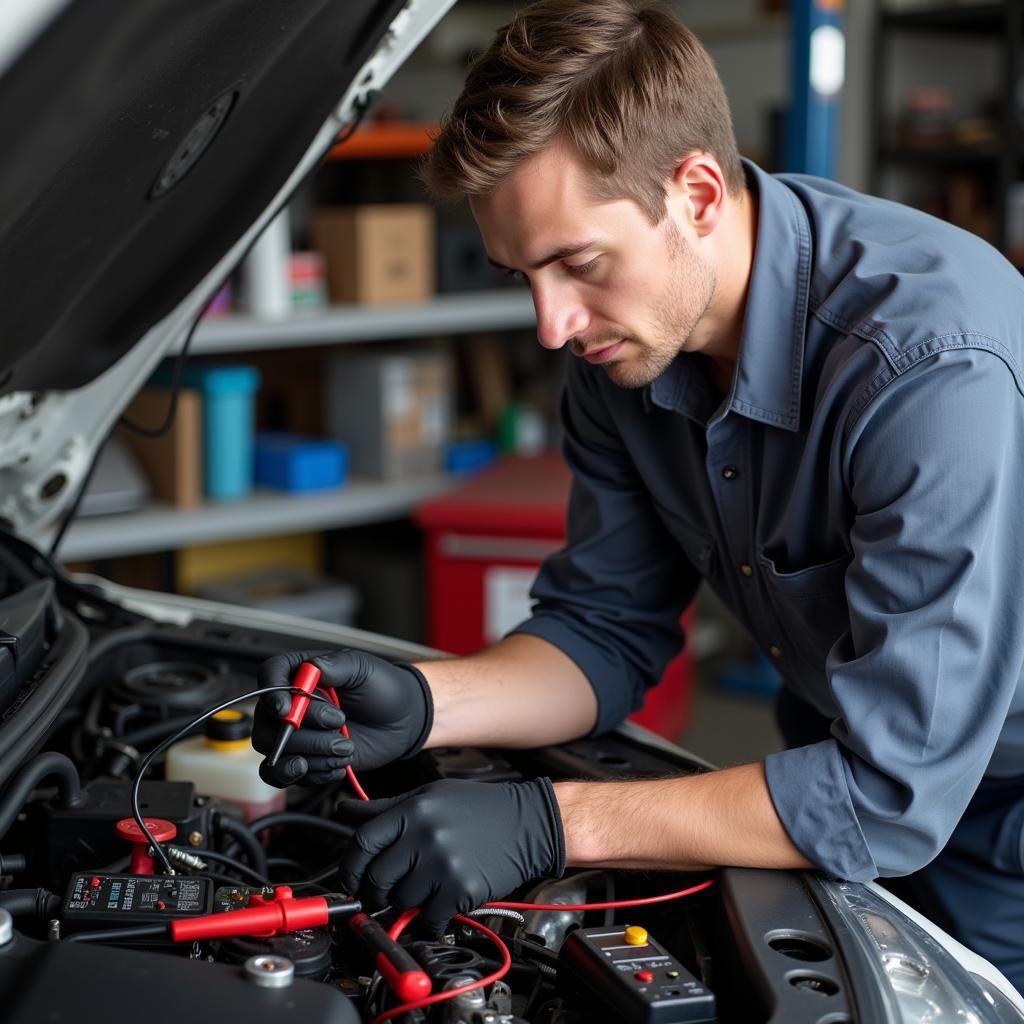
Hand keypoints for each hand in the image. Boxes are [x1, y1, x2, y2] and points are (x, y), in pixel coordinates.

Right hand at [253, 649, 432, 786]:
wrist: (404, 720)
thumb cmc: (384, 688)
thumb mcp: (363, 668)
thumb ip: (337, 665)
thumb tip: (311, 667)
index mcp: (303, 674)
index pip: (270, 676)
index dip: (271, 693)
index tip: (286, 709)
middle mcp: (294, 705)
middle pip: (267, 725)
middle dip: (303, 733)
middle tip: (339, 726)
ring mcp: (300, 735)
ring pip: (277, 755)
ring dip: (312, 756)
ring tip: (345, 748)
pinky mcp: (309, 760)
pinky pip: (293, 776)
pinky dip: (317, 773)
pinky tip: (340, 763)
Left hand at [335, 778, 564, 935]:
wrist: (528, 823)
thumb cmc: (479, 808)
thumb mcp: (429, 796)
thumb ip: (385, 808)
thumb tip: (345, 810)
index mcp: (413, 810)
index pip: (362, 843)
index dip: (351, 866)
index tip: (354, 879)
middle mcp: (425, 836)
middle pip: (377, 878)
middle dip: (377, 891)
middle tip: (387, 891)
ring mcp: (442, 865)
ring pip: (401, 901)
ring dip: (408, 903)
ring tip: (426, 888)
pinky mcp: (460, 890)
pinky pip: (427, 919)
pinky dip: (429, 919)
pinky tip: (441, 903)